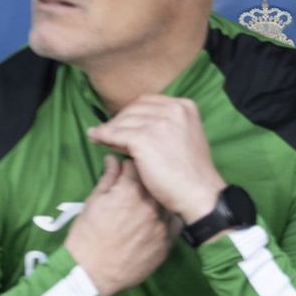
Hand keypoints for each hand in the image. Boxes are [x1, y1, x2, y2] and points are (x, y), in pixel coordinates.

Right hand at [65, 156, 175, 295]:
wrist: (91, 273)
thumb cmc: (87, 236)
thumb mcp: (93, 202)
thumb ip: (108, 178)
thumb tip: (113, 159)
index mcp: (130, 191)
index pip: (137, 166)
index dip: (129, 167)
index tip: (126, 171)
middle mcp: (151, 205)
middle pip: (154, 184)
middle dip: (145, 183)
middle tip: (133, 191)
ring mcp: (161, 225)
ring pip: (166, 203)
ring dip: (157, 201)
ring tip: (142, 209)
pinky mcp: (167, 243)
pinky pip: (172, 224)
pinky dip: (165, 219)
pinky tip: (152, 223)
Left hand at [87, 95, 225, 220]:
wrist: (199, 193)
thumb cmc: (191, 173)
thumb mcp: (184, 139)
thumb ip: (166, 127)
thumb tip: (132, 124)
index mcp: (185, 107)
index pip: (148, 102)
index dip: (131, 113)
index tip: (122, 124)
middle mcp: (173, 109)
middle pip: (133, 109)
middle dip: (118, 120)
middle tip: (106, 132)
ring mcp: (159, 123)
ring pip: (123, 121)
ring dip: (109, 129)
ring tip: (99, 138)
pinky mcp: (144, 138)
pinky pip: (115, 133)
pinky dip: (103, 136)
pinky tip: (96, 139)